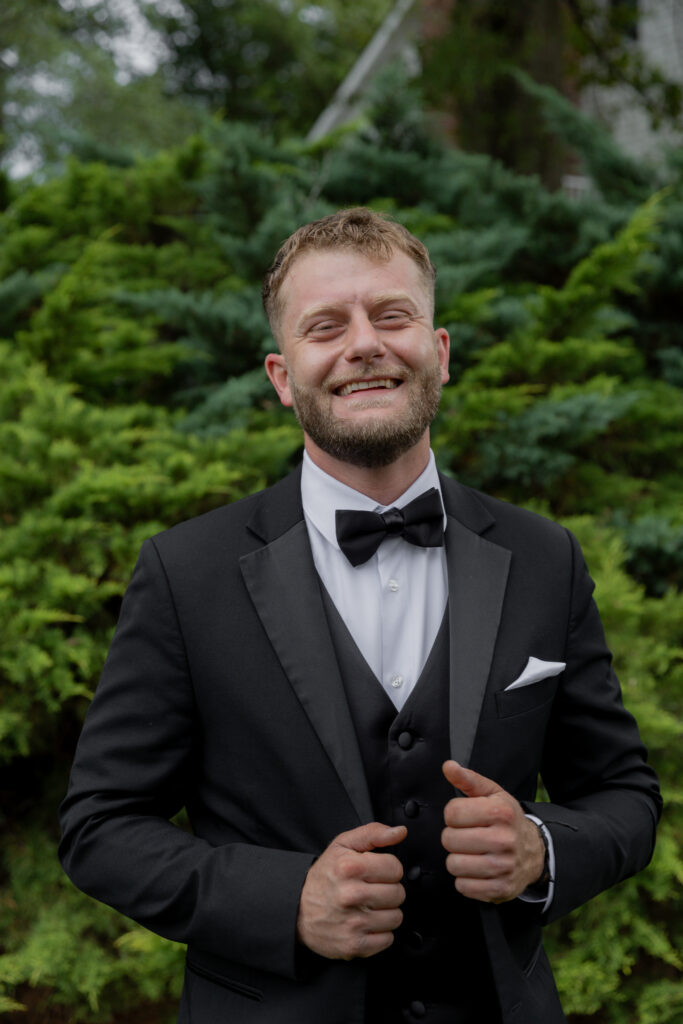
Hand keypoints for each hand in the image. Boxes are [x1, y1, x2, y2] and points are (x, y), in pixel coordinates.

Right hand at [296, 822, 406, 959]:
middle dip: (388, 890)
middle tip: (371, 890)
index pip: (396, 868)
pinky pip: (388, 939)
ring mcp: (353, 922)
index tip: (376, 872)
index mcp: (349, 867)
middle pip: (399, 894)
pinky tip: (365, 923)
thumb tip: (400, 832)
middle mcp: (351, 895)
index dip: (388, 869)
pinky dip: (380, 933)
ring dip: (385, 912)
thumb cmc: (325, 876)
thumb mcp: (343, 845)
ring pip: (396, 917)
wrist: (298, 909)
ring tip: (368, 907)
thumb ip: (373, 833)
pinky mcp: (354, 945)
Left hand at [441, 760, 544, 902]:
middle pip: (449, 840)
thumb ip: (468, 779)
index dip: (453, 815)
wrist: (535, 851)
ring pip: (453, 864)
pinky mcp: (500, 889)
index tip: (464, 818)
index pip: (451, 813)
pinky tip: (477, 869)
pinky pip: (463, 887)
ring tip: (471, 853)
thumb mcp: (493, 794)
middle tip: (468, 836)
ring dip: (458, 859)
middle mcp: (503, 840)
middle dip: (453, 837)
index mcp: (500, 813)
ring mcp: (503, 867)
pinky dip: (465, 880)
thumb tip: (448, 766)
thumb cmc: (507, 820)